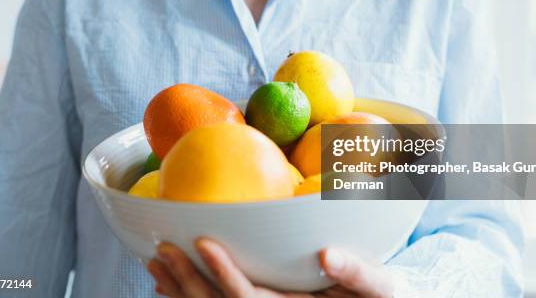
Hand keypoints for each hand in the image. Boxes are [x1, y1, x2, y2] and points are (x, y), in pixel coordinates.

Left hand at [147, 238, 393, 297]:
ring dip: (181, 290)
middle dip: (189, 282)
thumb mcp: (380, 286)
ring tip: (155, 264)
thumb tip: (328, 255)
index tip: (203, 243)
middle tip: (162, 251)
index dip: (225, 273)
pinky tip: (168, 283)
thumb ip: (358, 275)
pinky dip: (190, 296)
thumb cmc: (380, 296)